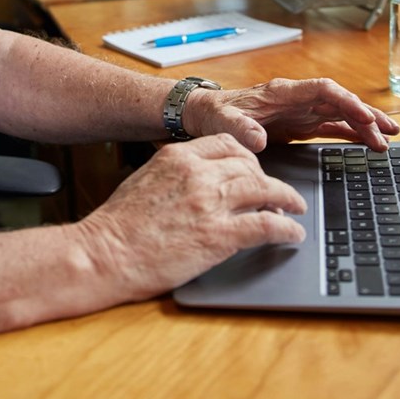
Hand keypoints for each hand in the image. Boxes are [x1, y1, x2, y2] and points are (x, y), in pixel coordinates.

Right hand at [75, 134, 306, 300]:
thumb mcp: (145, 180)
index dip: (249, 157)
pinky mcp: (219, 235)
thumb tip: (198, 179)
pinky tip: (293, 234)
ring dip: (287, 199)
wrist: (104, 254)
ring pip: (265, 190)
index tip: (256, 168)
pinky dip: (286, 228)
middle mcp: (197, 173)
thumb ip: (175, 173)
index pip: (227, 143)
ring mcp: (210, 203)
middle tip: (279, 192)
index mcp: (178, 156)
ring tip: (296, 208)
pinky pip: (266, 225)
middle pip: (251, 166)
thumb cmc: (117, 226)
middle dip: (269, 179)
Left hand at [184, 77, 399, 153]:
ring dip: (364, 126)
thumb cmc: (215, 114)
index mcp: (282, 92)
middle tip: (389, 132)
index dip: (346, 100)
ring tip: (389, 139)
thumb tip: (258, 140)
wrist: (205, 115)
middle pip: (339, 101)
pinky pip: (331, 127)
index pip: (323, 90)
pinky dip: (351, 134)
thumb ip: (240, 129)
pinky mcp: (299, 125)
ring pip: (340, 115)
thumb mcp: (223, 123)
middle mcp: (296, 99)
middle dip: (365, 115)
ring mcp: (300, 111)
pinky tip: (368, 143)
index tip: (364, 116)